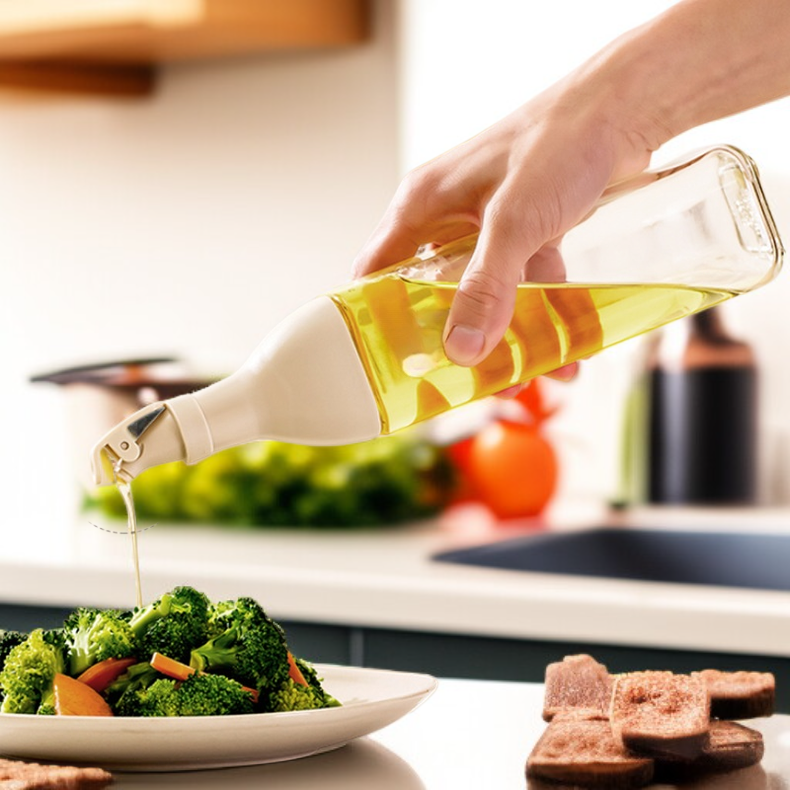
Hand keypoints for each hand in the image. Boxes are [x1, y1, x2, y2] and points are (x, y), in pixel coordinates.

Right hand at [352, 59, 658, 367]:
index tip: (390, 360)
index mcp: (422, 205)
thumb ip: (486, 288)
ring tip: (526, 374)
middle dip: (451, 337)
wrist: (623, 109)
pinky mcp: (526, 231)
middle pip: (433, 291)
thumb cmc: (557, 140)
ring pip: (483, 293)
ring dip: (503, 334)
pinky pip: (523, 282)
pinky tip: (565, 348)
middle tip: (463, 378)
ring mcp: (489, 225)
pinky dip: (540, 313)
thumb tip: (462, 349)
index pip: (376, 270)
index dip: (378, 316)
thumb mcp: (513, 222)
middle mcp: (449, 217)